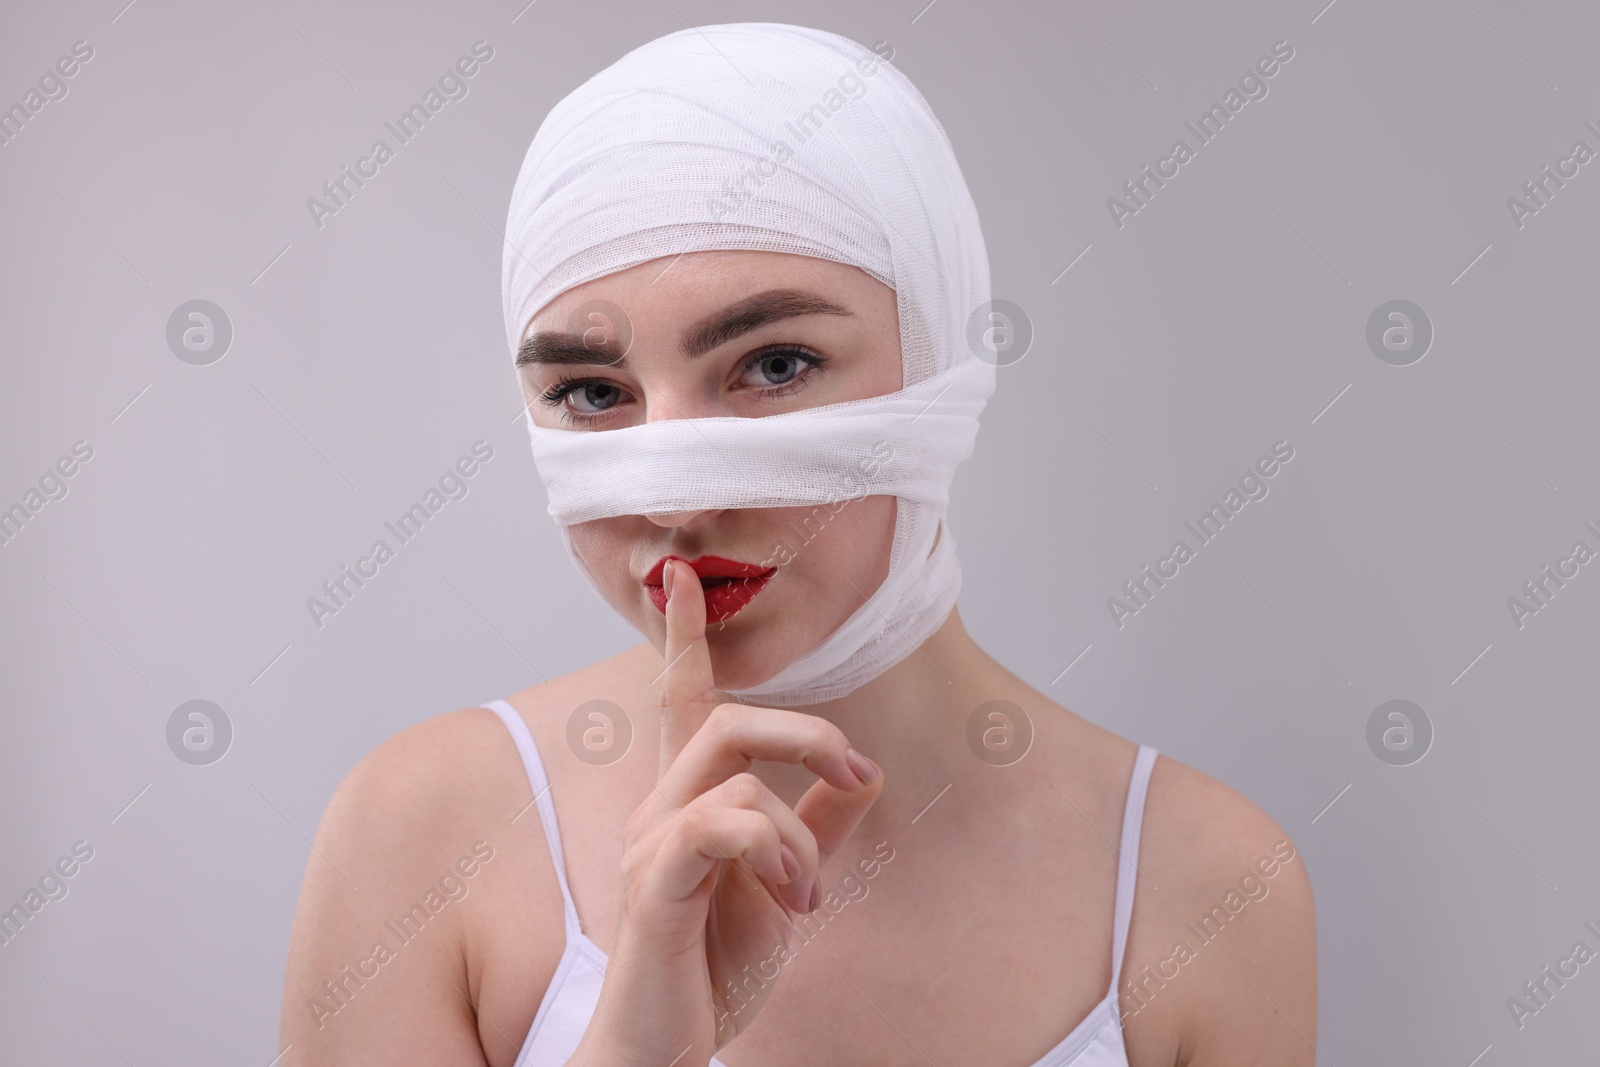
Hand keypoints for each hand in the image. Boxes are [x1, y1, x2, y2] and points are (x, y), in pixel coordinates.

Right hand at [572, 559, 883, 1066]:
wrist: (665, 1047)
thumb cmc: (711, 970)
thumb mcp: (785, 891)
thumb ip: (816, 829)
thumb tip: (859, 779)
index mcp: (687, 803)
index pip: (682, 702)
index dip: (684, 639)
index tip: (686, 577)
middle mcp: (659, 810)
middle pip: (728, 718)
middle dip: (807, 732)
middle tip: (860, 774)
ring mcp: (652, 846)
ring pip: (735, 773)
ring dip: (799, 830)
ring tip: (808, 893)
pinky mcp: (656, 887)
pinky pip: (717, 826)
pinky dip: (772, 849)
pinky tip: (788, 894)